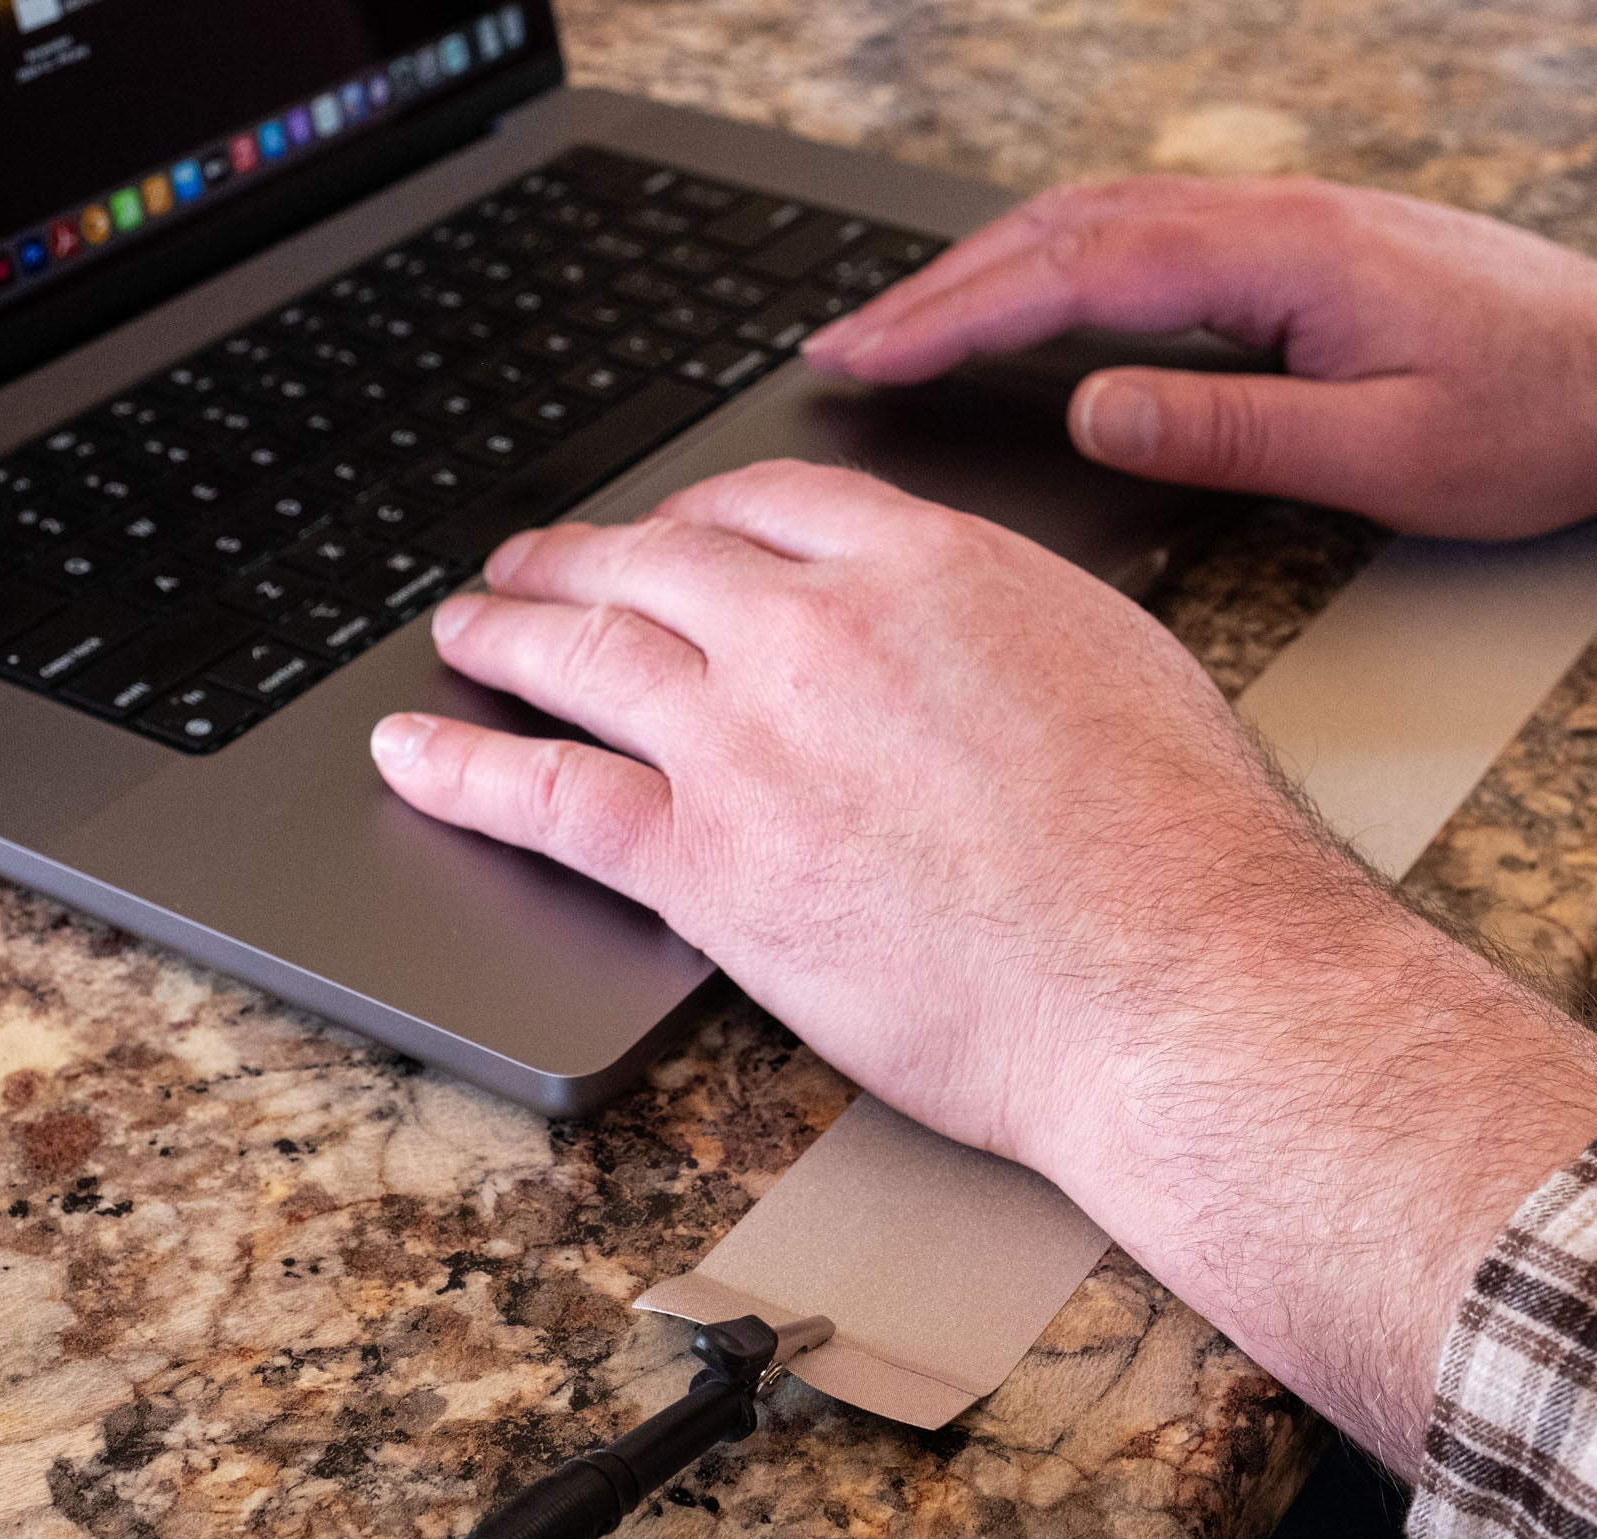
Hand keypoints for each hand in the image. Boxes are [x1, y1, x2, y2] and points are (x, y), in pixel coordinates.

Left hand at [371, 461, 1596, 1466]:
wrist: (1175, 981)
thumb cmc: (1181, 849)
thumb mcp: (1113, 664)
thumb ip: (1004, 621)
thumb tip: (965, 622)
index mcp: (930, 567)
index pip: (771, 500)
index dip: (698, 511)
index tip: (672, 529)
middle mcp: (820, 629)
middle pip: (656, 560)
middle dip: (580, 555)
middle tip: (536, 563)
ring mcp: (750, 739)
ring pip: (583, 654)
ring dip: (507, 632)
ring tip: (465, 630)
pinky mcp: (707, 860)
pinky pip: (545, 793)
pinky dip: (462, 766)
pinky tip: (415, 752)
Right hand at [804, 174, 1596, 577]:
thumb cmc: (1540, 425)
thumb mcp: (1387, 457)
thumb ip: (1230, 433)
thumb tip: (1093, 410)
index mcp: (1285, 256)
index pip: (1079, 273)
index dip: (956, 313)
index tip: (866, 354)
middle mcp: (1277, 217)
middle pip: (1068, 227)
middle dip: (941, 285)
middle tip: (843, 343)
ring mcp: (1289, 221)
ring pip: (1102, 217)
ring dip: (992, 266)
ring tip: (904, 324)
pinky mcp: (1303, 244)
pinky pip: (1149, 231)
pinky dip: (1061, 261)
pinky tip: (1029, 298)